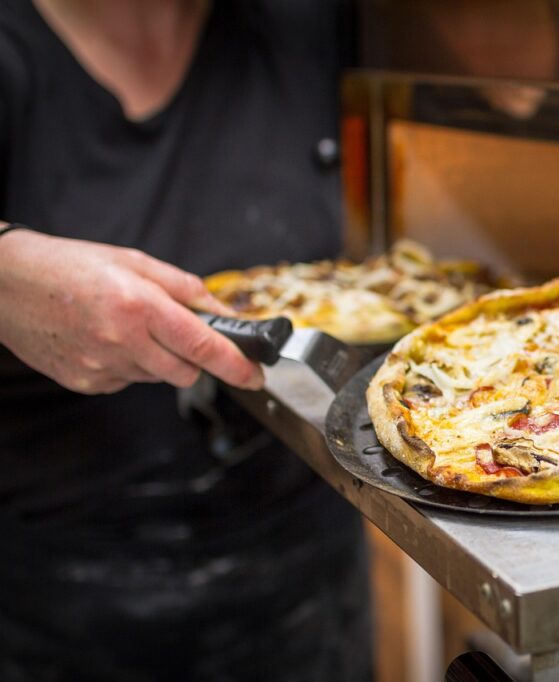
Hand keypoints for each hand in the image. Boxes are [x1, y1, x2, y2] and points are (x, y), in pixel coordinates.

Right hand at [0, 230, 263, 393]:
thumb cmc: (70, 266)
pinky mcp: (86, 383)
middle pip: (187, 372)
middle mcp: (121, 341)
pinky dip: (130, 365)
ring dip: (158, 359)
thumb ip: (187, 289)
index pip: (203, 345)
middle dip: (194, 357)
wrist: (5, 285)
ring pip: (158, 377)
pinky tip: (106, 340)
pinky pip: (129, 381)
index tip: (256, 375)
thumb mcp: (136, 262)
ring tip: (128, 326)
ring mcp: (101, 367)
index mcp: (139, 306)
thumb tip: (225, 312)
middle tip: (176, 331)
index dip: (236, 364)